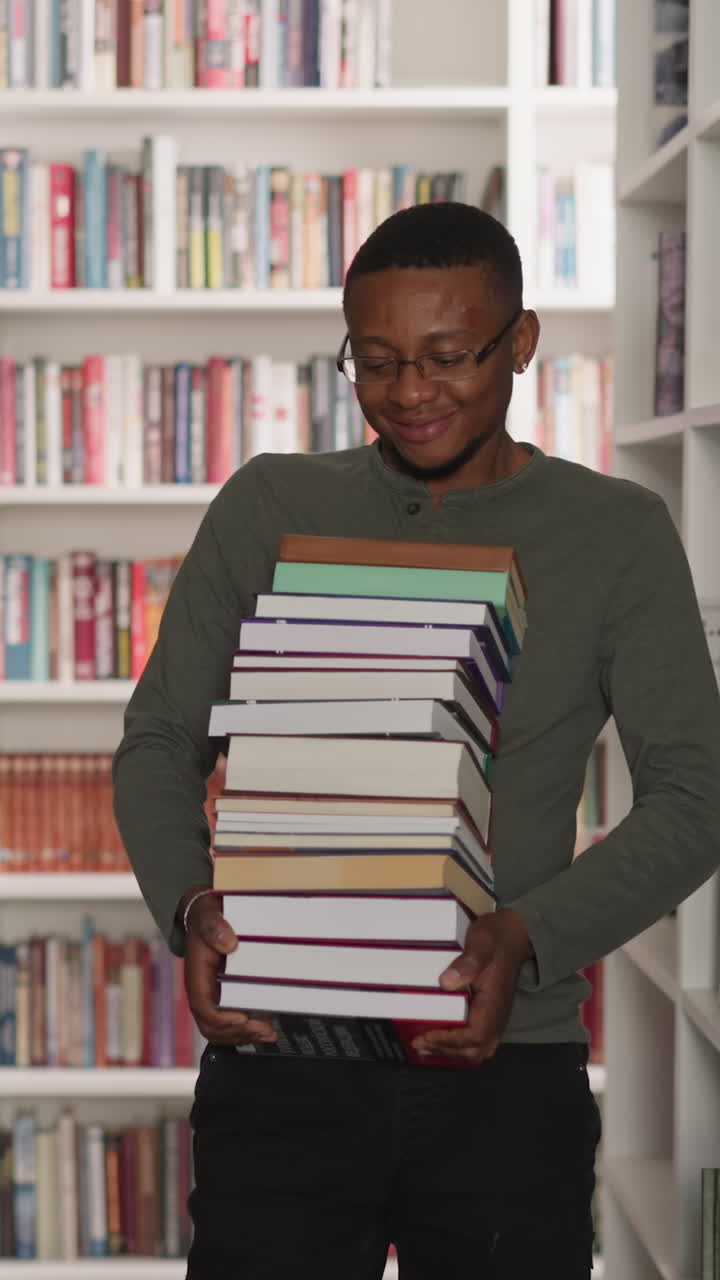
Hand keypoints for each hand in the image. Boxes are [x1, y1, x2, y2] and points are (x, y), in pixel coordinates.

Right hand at [182, 888, 278, 1046]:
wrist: (206, 916)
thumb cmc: (207, 918)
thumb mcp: (208, 915)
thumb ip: (214, 927)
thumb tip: (228, 944)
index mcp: (196, 974)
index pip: (202, 1006)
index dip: (221, 1018)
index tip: (243, 1017)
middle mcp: (202, 990)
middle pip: (211, 1025)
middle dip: (237, 1032)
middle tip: (264, 1029)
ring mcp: (212, 996)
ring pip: (220, 1031)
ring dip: (243, 1036)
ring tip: (268, 1033)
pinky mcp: (224, 997)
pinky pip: (229, 1024)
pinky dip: (245, 1031)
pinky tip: (264, 1029)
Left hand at [411, 908, 531, 1063]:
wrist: (515, 934)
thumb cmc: (497, 938)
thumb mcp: (481, 943)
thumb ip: (467, 963)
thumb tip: (446, 982)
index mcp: (494, 1002)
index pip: (475, 1036)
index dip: (450, 1040)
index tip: (428, 1034)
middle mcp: (497, 1014)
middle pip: (476, 1049)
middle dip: (447, 1050)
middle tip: (420, 1044)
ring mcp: (495, 1016)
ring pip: (478, 1049)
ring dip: (452, 1052)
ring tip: (427, 1047)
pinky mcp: (490, 1013)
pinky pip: (477, 1040)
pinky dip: (459, 1046)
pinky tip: (442, 1040)